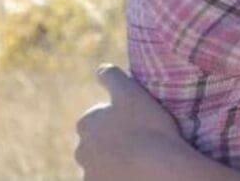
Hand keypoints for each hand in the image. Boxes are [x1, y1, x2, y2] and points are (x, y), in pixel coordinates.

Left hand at [75, 64, 185, 180]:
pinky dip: (119, 175)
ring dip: (116, 161)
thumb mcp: (130, 91)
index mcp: (86, 123)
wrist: (158, 170)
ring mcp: (89, 174)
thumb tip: (100, 69)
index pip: (99, 118)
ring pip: (103, 164)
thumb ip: (112, 76)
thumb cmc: (147, 127)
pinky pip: (109, 179)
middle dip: (112, 142)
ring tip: (142, 159)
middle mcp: (81, 150)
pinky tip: (136, 172)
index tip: (137, 122)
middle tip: (140, 141)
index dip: (119, 119)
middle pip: (98, 143)